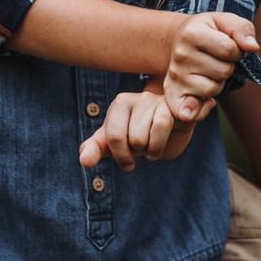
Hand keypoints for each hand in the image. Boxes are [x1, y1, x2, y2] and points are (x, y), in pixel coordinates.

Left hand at [79, 83, 195, 170]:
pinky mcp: (176, 108)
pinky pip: (163, 125)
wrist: (174, 132)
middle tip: (143, 148)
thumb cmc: (141, 134)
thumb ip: (95, 148)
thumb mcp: (115, 143)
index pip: (113, 136)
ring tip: (152, 147)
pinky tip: (162, 144)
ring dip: (151, 150)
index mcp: (120, 104)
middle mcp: (138, 98)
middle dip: (138, 152)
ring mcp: (159, 101)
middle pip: (133, 139)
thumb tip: (83, 161)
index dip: (121, 156)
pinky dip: (161, 144)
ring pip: (147, 135)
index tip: (127, 162)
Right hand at [165, 12, 259, 122]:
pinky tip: (203, 101)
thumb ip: (242, 29)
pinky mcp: (172, 93)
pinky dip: (201, 110)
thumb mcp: (225, 21)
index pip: (231, 50)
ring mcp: (175, 75)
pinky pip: (191, 111)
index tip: (228, 46)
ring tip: (208, 71)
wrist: (179, 40)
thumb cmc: (208, 31)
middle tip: (216, 59)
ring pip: (213, 89)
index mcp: (192, 33)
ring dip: (217, 82)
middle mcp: (180, 55)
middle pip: (223, 71)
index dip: (237, 51)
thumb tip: (252, 48)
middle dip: (227, 67)